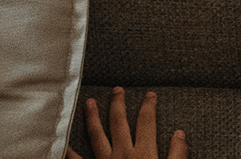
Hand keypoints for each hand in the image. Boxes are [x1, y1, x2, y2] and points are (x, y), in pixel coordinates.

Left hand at [65, 87, 187, 158]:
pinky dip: (67, 151)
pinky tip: (60, 142)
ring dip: (92, 117)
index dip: (149, 106)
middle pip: (119, 122)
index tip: (150, 95)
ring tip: (88, 102)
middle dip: (118, 104)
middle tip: (117, 89)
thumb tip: (179, 134)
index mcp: (143, 153)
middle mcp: (122, 154)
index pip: (146, 122)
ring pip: (96, 135)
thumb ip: (177, 155)